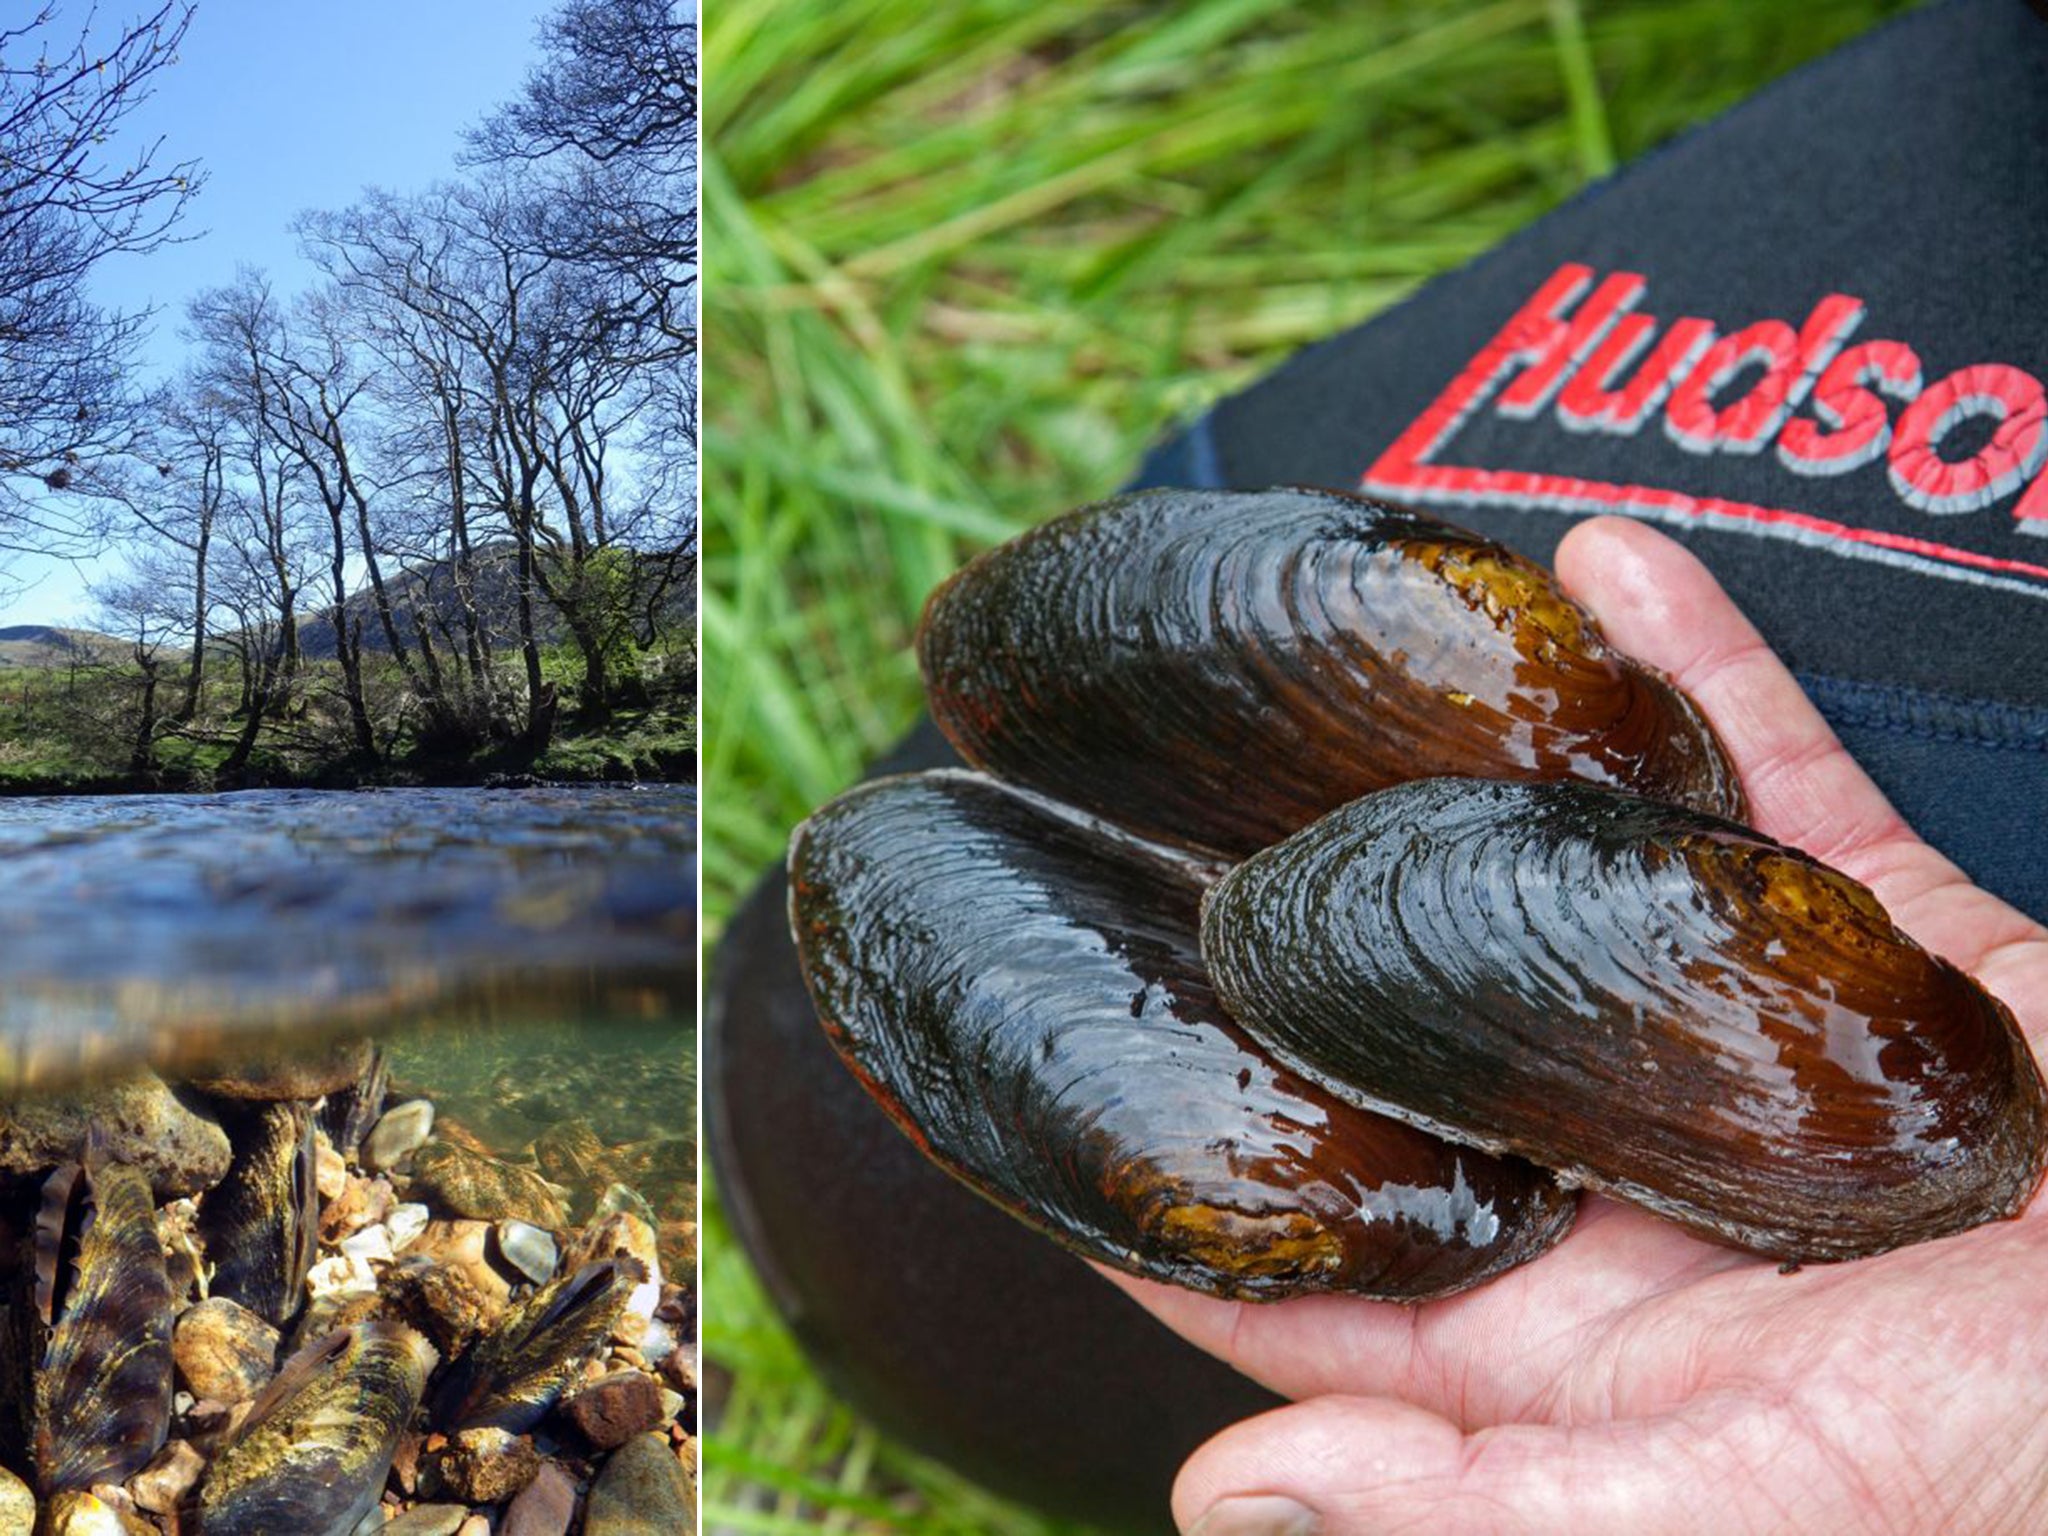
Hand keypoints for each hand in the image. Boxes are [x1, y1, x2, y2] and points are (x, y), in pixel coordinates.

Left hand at [1103, 516, 2047, 1535]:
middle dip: (1265, 940)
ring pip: (1557, 895)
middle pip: (1397, 1047)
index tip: (1021, 1081)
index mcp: (1572, 1342)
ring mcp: (1746, 1051)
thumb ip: (1488, 1511)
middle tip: (1117, 818)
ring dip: (1452, 778)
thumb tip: (1223, 1499)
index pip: (1309, 1264)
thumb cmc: (2040, 1468)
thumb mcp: (1761, 1515)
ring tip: (1326, 667)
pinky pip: (1775, 781)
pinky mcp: (1893, 944)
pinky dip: (1703, 672)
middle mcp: (1628, 1186)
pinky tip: (1610, 562)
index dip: (1165, 1183)